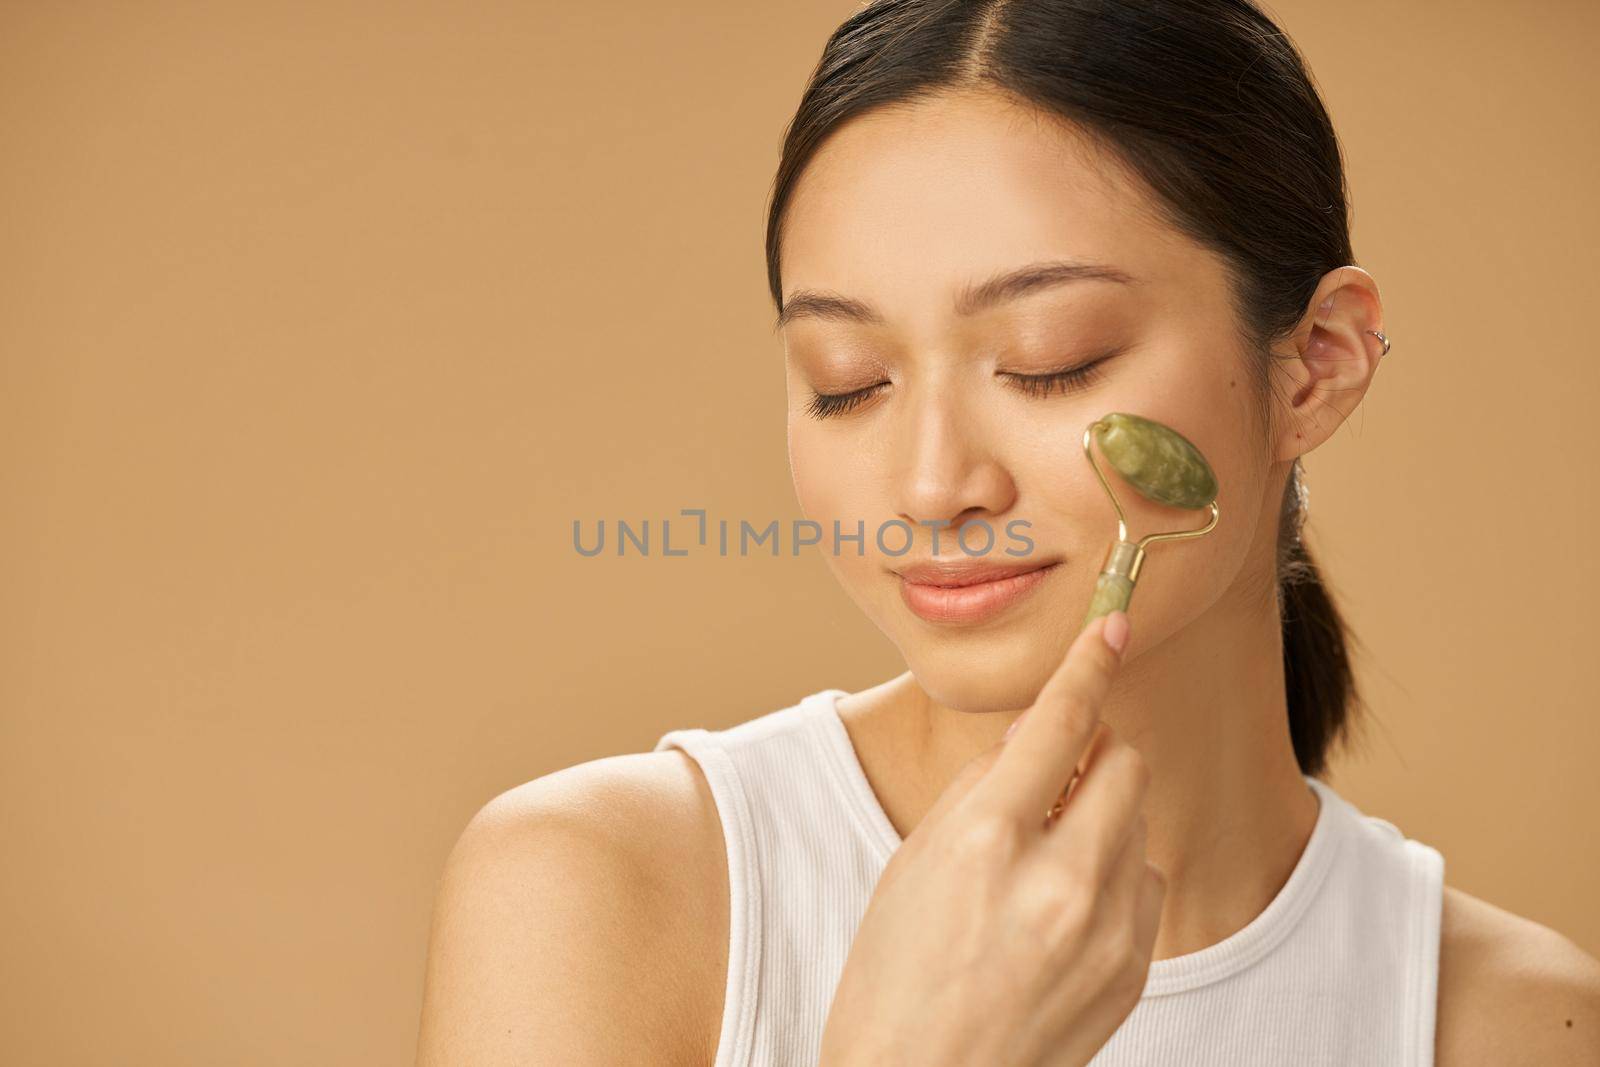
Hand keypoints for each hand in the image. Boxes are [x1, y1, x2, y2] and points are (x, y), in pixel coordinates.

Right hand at [818, 611, 1163, 1066]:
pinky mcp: (1132, 970)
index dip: (1089, 664)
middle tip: (1054, 777)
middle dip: (1096, 753)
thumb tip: (1033, 741)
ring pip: (1138, 823)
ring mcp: (1105, 930)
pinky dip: (1113, 876)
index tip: (1113, 625)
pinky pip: (1144, 883)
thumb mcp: (911, 865)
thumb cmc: (892, 979)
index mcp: (985, 841)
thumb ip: (978, 792)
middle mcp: (1057, 880)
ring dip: (1102, 818)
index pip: (1059, 723)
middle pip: (1124, 763)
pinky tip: (1062, 914)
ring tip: (1043, 867)